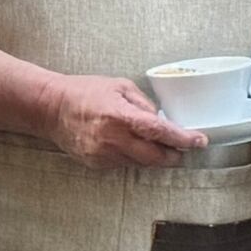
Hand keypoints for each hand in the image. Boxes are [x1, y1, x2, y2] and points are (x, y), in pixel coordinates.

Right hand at [40, 73, 205, 169]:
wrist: (50, 108)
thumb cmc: (85, 92)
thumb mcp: (120, 87)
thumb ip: (144, 104)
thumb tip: (163, 119)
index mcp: (119, 116)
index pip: (159, 132)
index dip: (183, 139)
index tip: (200, 141)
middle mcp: (112, 139)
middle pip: (155, 157)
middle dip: (175, 156)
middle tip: (185, 149)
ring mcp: (103, 155)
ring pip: (141, 163)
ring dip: (155, 157)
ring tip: (161, 146)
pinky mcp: (96, 164)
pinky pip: (124, 164)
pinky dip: (135, 157)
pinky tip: (133, 146)